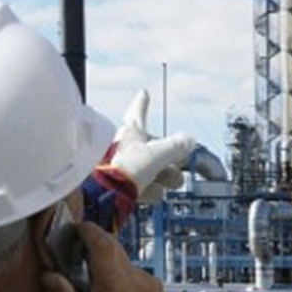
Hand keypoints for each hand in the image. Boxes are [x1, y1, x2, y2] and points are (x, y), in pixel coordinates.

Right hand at [41, 221, 166, 291]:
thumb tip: (49, 275)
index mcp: (114, 283)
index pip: (101, 242)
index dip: (86, 230)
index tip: (76, 229)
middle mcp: (136, 279)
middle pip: (114, 248)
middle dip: (95, 247)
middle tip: (77, 254)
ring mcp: (149, 285)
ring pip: (124, 263)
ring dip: (108, 267)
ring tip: (93, 289)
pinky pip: (135, 276)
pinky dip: (121, 280)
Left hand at [104, 90, 197, 206]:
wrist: (102, 198)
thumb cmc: (124, 169)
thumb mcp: (156, 154)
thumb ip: (175, 147)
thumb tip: (189, 139)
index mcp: (131, 133)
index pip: (138, 113)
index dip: (142, 104)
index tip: (143, 93)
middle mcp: (128, 149)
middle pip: (160, 150)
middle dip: (171, 161)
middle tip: (170, 167)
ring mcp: (128, 169)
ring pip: (159, 171)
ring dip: (163, 179)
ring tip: (152, 183)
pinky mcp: (127, 188)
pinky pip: (150, 188)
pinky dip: (150, 192)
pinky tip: (142, 193)